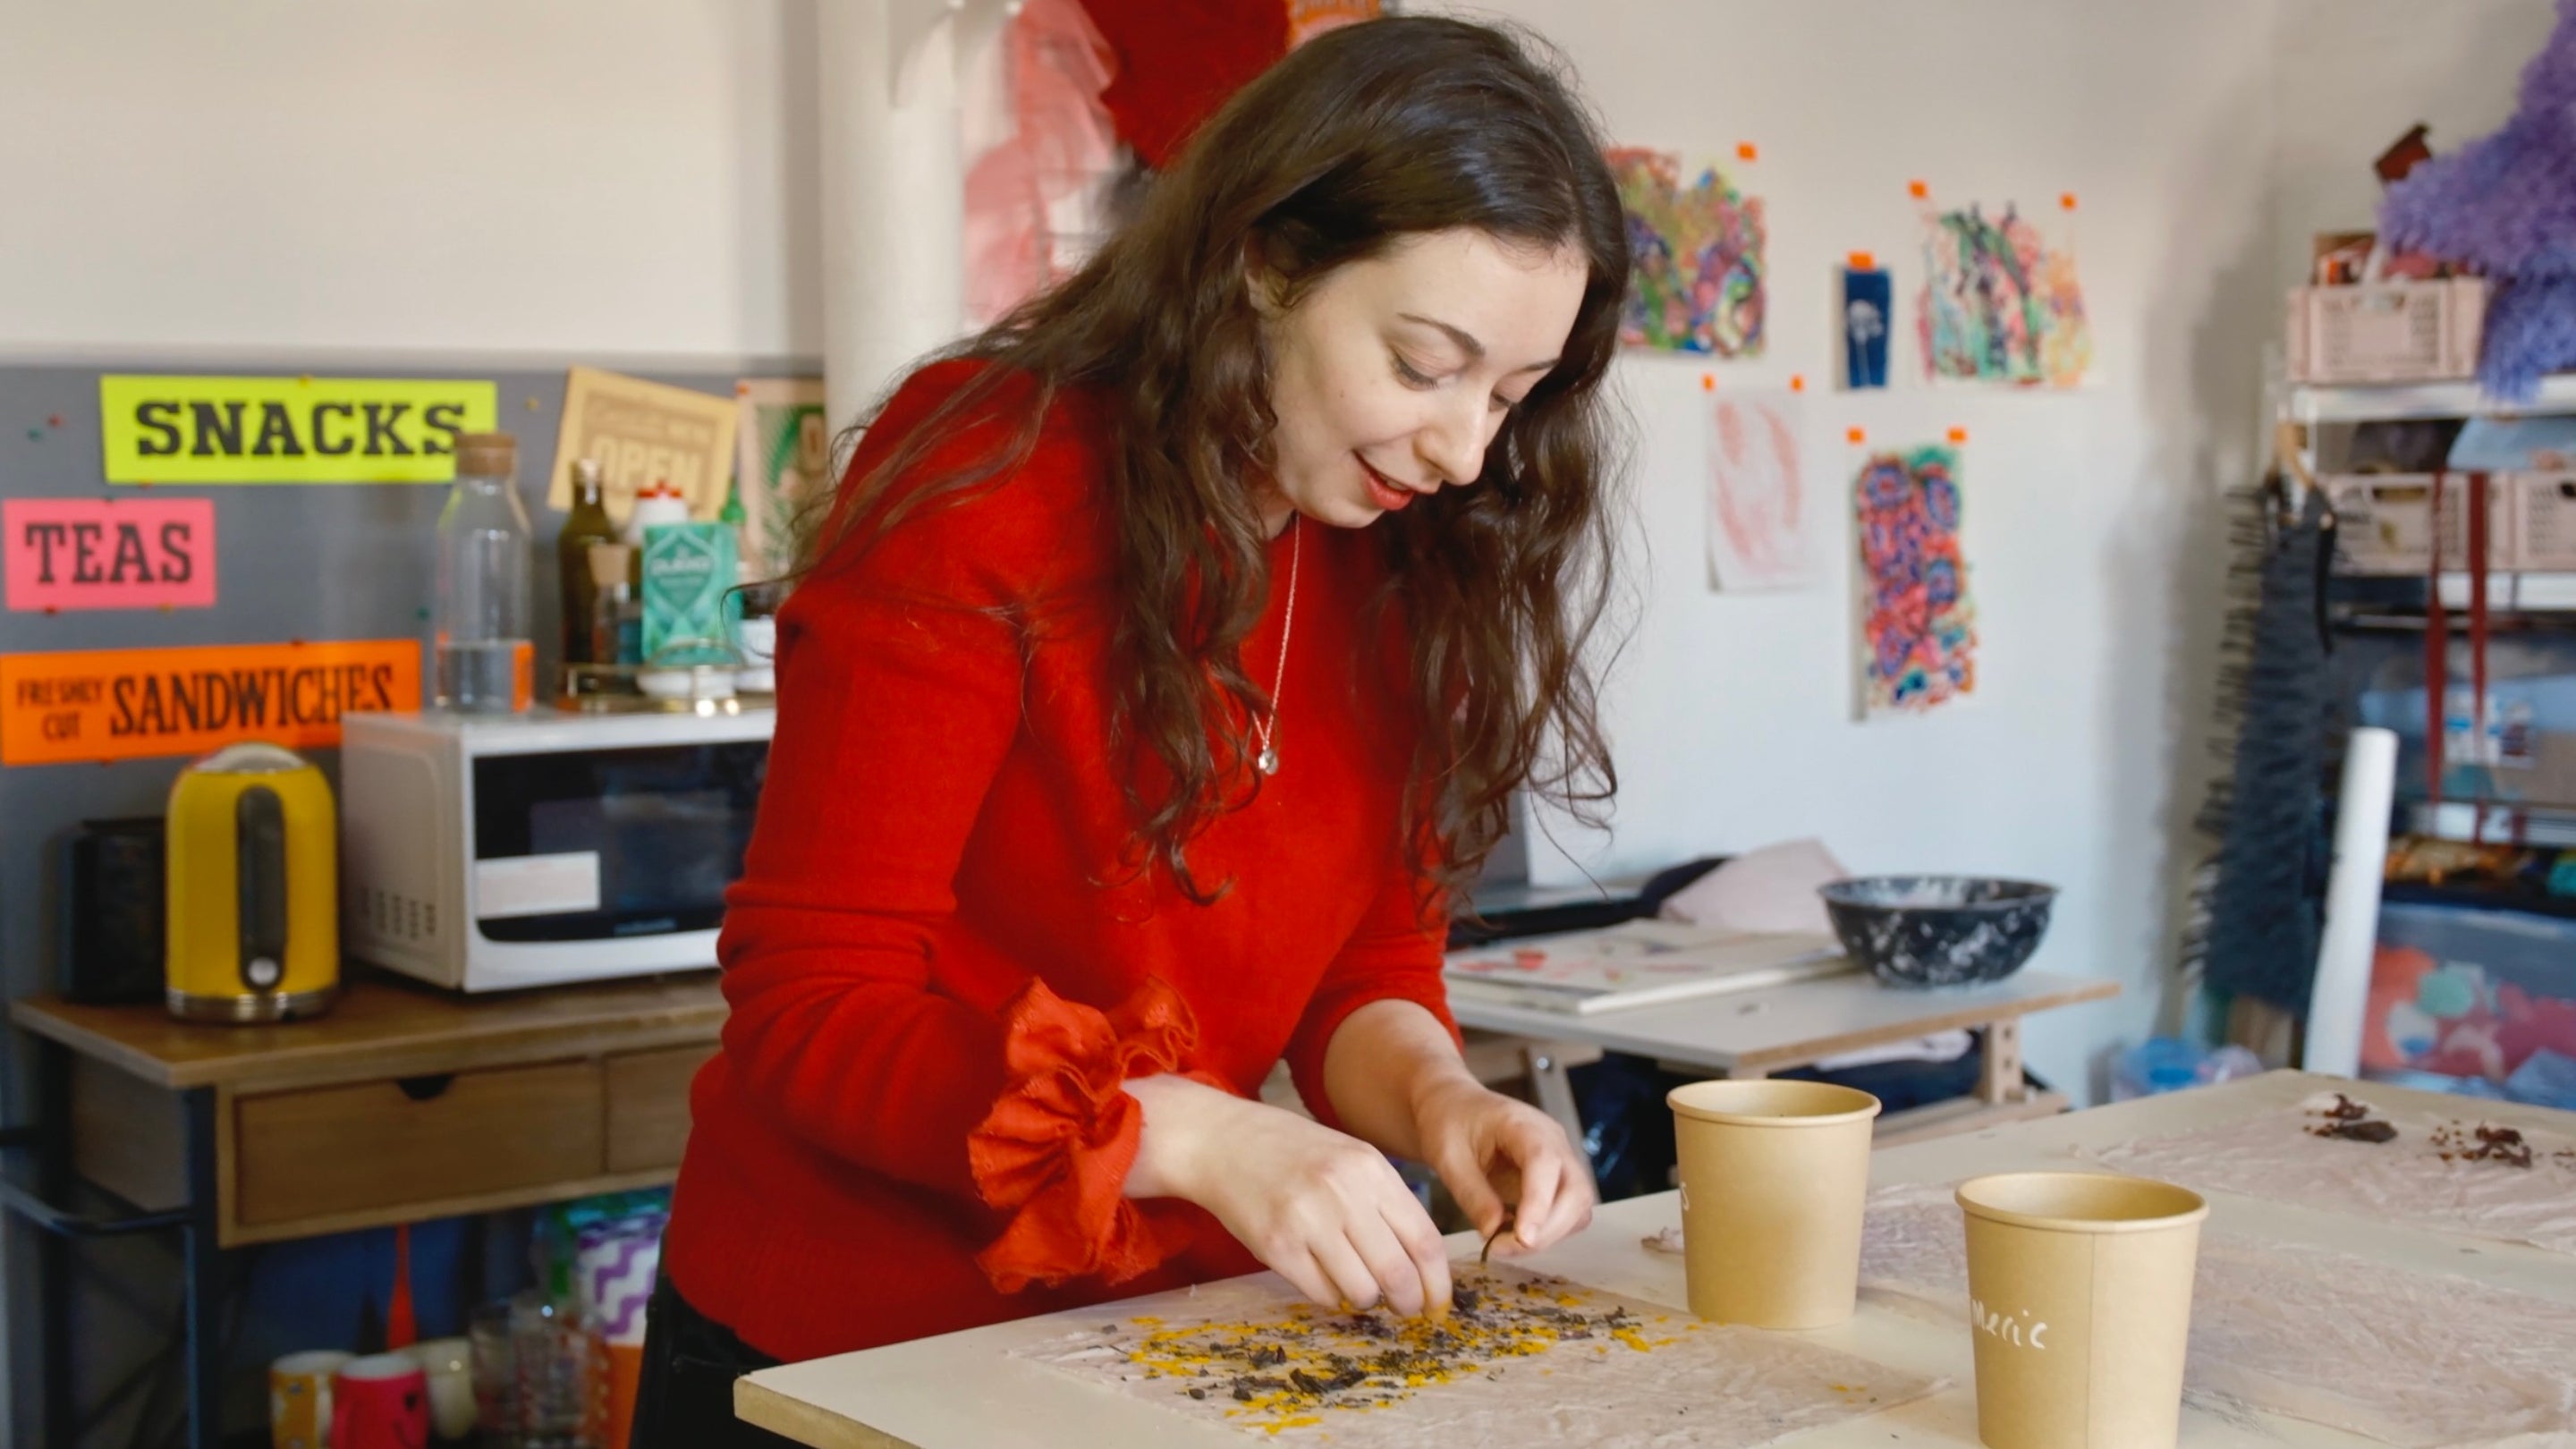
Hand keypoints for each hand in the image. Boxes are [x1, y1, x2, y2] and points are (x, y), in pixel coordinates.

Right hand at [1123, 1075, 1451, 1316]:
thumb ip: (1385, 1203)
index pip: (1424, 1240)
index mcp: (1371, 1168)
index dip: (1437, 1283)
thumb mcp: (1349, 1158)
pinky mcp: (1276, 1245)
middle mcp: (1343, 1192)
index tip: (1438, 1304)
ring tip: (1358, 1290)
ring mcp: (1308, 1219)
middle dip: (1408, 1303)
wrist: (1221, 1140)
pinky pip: (1321, 1293)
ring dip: (1366, 1301)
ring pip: (1361, 1291)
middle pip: (1398, 1273)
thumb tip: (1421, 1267)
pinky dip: (1331, 1298)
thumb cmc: (1291, 1153)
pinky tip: (1325, 1280)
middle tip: (1405, 1310)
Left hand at [1409, 1075, 1593, 1256]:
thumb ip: (1472, 1194)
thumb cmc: (1448, 1124)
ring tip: (1504, 1246)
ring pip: (1578, 1207)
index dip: (1539, 1204)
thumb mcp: (1448, 1157)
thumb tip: (1494, 1234)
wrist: (1454, 1108)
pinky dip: (1549, 1232)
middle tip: (1503, 1249)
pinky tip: (1515, 1237)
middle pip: (1576, 1191)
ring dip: (1550, 1235)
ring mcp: (1560, 1161)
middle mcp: (1553, 1141)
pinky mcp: (1557, 1181)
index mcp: (1523, 1124)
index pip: (1546, 1163)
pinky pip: (1569, 1213)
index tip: (1522, 1239)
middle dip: (1548, 1230)